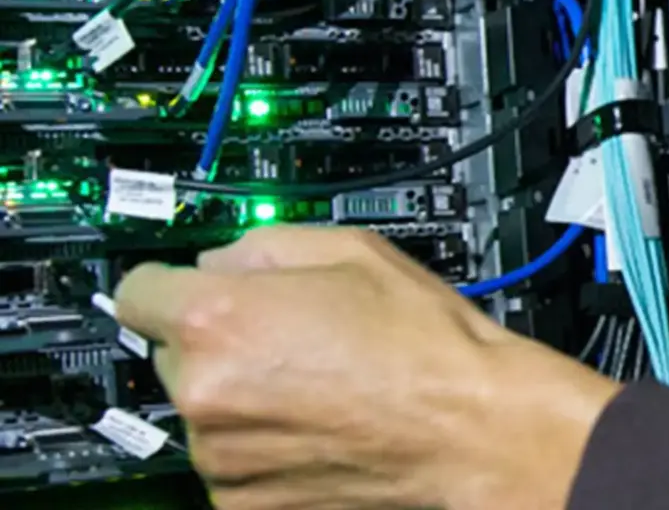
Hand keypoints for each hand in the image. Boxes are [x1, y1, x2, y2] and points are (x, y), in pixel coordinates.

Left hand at [114, 225, 620, 509]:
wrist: (470, 426)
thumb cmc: (425, 342)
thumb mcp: (351, 249)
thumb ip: (262, 244)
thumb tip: (220, 260)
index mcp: (219, 318)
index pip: (138, 289)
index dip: (173, 282)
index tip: (189, 288)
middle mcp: (205, 391)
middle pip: (174, 351)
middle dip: (220, 339)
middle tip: (291, 334)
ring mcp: (220, 455)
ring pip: (204, 406)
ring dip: (242, 392)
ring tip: (318, 380)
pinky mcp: (241, 500)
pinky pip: (230, 456)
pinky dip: (262, 441)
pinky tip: (318, 420)